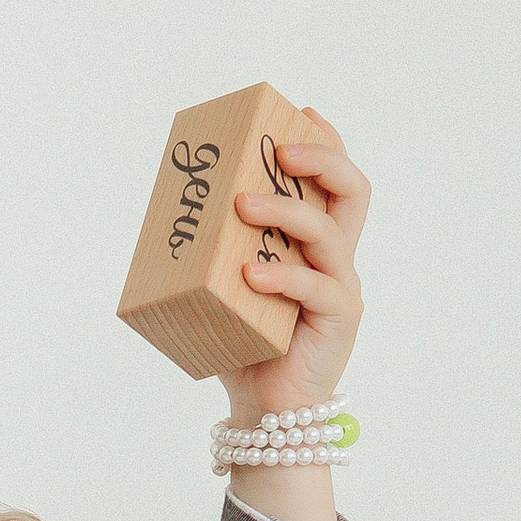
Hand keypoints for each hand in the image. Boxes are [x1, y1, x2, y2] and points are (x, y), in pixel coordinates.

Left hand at [220, 111, 368, 420]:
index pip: (333, 182)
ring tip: (243, 204)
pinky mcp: (337, 322)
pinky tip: (251, 274)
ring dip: (286, 210)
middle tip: (283, 151)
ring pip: (329, 233)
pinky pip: (318, 289)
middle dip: (322, 159)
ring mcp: (340, 288)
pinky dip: (283, 277)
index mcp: (315, 244)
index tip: (301, 112)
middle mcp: (335, 260)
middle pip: (352, 192)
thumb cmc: (244, 344)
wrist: (265, 408)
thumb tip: (168, 211)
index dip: (325, 143)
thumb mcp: (228, 286)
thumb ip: (219, 251)